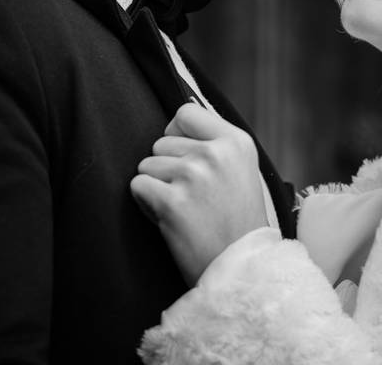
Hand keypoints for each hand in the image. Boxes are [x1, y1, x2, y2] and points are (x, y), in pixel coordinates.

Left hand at [130, 103, 268, 284]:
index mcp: (236, 142)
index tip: (184, 154)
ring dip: (157, 187)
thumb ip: (215, 144)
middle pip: (162, 142)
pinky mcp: (172, 201)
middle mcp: (215, 153)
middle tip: (192, 196)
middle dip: (167, 168)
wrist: (244, 269)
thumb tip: (177, 123)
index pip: (186, 112)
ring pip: (147, 165)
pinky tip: (171, 218)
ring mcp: (193, 176)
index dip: (176, 132)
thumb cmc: (239, 222)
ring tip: (185, 209)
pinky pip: (138, 187)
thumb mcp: (243, 171)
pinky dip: (146, 204)